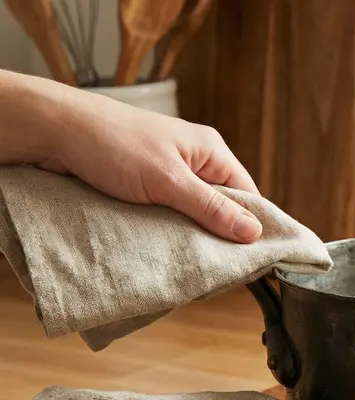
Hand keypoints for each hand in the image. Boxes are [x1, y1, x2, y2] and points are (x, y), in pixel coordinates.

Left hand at [0, 71, 261, 242]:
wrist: (52, 131)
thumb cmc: (111, 143)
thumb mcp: (167, 180)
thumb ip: (210, 207)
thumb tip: (253, 232)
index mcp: (209, 151)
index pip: (247, 195)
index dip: (250, 226)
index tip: (248, 259)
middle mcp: (193, 161)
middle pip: (221, 206)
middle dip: (216, 234)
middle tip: (215, 264)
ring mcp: (168, 172)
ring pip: (193, 212)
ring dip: (188, 233)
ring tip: (187, 257)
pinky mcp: (144, 184)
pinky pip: (168, 213)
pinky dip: (166, 229)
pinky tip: (163, 244)